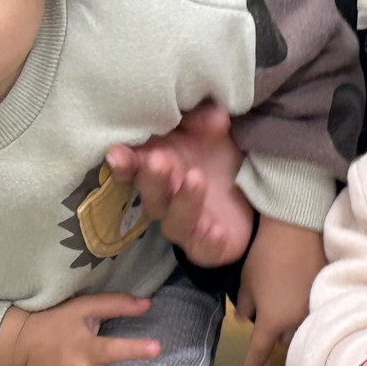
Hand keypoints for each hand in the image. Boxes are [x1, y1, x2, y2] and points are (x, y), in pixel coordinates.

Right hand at [105, 104, 253, 265]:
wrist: (249, 196)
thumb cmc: (217, 158)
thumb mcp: (213, 133)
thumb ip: (205, 121)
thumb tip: (213, 116)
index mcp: (159, 168)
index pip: (133, 168)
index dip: (123, 163)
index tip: (117, 153)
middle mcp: (165, 199)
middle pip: (151, 195)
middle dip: (152, 178)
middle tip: (159, 160)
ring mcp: (184, 225)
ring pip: (175, 222)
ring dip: (183, 202)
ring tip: (196, 178)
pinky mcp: (206, 248)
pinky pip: (202, 249)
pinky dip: (207, 241)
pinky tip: (216, 230)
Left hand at [236, 217, 324, 365]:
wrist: (299, 229)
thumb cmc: (266, 256)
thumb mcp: (246, 282)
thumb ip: (245, 306)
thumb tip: (245, 319)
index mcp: (272, 322)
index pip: (259, 352)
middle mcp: (295, 323)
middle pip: (284, 342)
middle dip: (275, 335)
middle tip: (268, 318)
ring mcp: (315, 310)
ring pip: (302, 329)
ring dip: (292, 325)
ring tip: (286, 308)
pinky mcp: (327, 296)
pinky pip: (315, 313)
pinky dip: (306, 310)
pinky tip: (302, 296)